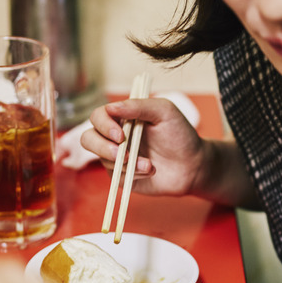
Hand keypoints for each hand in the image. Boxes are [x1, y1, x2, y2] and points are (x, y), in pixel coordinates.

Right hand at [81, 97, 204, 196]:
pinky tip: (151, 170)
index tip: (120, 134)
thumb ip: (139, 106)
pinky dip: (134, 173)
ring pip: (103, 160)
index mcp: (122, 117)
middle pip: (88, 139)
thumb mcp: (164, 112)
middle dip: (103, 148)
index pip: (98, 117)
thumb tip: (111, 107)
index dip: (103, 125)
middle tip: (123, 154)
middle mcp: (115, 136)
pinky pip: (117, 176)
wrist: (193, 165)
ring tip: (149, 164)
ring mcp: (117, 157)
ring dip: (127, 163)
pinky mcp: (122, 176)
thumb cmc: (179, 134)